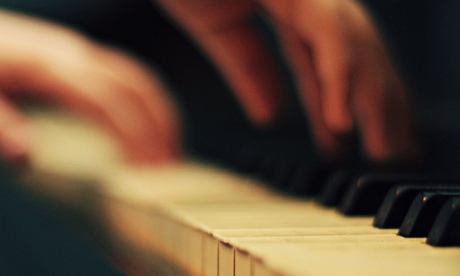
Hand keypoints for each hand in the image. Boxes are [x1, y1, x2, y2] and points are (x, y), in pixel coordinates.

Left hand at [0, 10, 180, 164]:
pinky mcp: (82, 60)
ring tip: (172, 151)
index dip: (135, 135)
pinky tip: (148, 128)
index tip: (147, 171)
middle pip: (137, 87)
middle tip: (170, 168)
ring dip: (161, 115)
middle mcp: (76, 54)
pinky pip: (127, 80)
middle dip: (161, 127)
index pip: (111, 101)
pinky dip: (148, 106)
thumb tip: (28, 155)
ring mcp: (82, 54)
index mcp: (53, 65)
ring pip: (138, 80)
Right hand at [157, 0, 416, 161]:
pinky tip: (337, 121)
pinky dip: (335, 78)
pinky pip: (326, 35)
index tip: (338, 142)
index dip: (335, 102)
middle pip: (357, 54)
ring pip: (356, 48)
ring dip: (372, 102)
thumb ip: (249, 69)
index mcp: (291, 3)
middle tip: (385, 154)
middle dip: (376, 106)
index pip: (325, 60)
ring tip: (380, 150)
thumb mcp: (220, 30)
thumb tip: (272, 114)